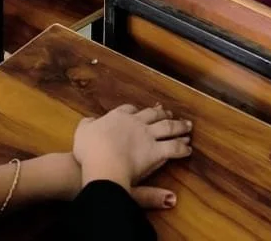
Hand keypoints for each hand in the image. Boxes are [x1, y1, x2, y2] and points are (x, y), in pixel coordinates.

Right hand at [74, 104, 191, 197]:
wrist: (100, 160)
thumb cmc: (89, 149)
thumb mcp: (82, 133)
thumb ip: (87, 125)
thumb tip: (91, 121)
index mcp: (118, 118)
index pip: (130, 110)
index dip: (138, 111)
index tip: (142, 109)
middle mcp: (135, 123)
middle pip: (152, 115)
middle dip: (161, 113)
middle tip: (169, 113)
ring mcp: (147, 136)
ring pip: (167, 128)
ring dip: (178, 126)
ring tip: (187, 126)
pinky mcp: (155, 151)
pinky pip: (172, 148)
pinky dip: (181, 148)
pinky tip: (188, 149)